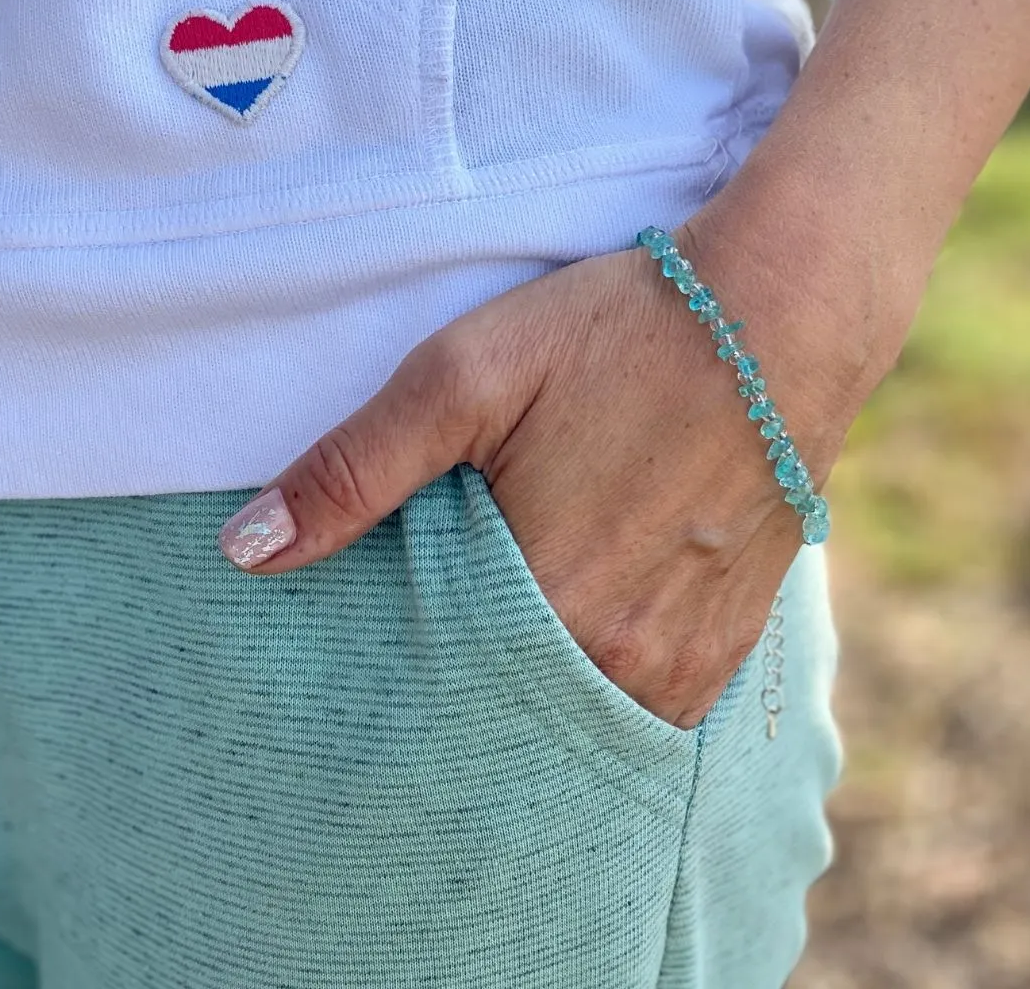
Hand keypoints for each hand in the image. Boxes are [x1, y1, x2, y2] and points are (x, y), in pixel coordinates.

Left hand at [217, 223, 855, 728]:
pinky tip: (580, 644)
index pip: (435, 695)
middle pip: (509, 713)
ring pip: (581, 717)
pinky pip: (653, 704)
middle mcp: (624, 654)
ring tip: (503, 651)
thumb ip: (355, 470)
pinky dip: (604, 685)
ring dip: (535, 695)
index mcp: (547, 602)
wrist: (783, 313)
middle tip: (431, 655)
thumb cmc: (621, 332)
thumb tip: (246, 552)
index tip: (365, 669)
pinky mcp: (733, 637)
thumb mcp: (466, 376)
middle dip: (461, 696)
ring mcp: (687, 653)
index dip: (395, 678)